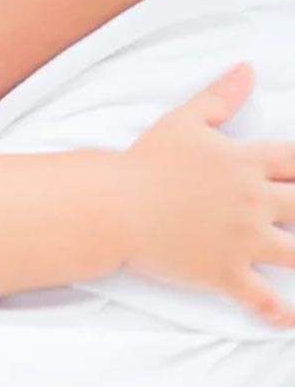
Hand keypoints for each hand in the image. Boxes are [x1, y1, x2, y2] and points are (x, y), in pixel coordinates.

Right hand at [120, 63, 294, 325]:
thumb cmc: (143, 162)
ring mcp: (240, 240)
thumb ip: (220, 97)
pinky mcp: (223, 271)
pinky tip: (293, 318)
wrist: (109, 205)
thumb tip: (247, 69)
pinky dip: (280, 312)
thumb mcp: (183, 122)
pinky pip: (261, 297)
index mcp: (245, 163)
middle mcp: (251, 201)